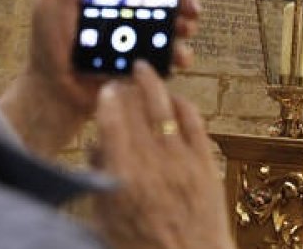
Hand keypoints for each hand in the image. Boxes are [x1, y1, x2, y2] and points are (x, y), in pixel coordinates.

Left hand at [0, 0, 200, 157]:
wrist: (53, 94)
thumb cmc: (48, 48)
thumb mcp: (54, 7)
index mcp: (109, 0)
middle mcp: (126, 20)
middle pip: (163, 6)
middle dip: (182, 6)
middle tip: (191, 11)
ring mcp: (135, 45)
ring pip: (169, 33)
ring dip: (182, 32)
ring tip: (184, 36)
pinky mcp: (139, 69)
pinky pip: (164, 61)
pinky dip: (176, 59)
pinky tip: (177, 61)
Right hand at [92, 62, 235, 248]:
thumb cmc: (141, 248)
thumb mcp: (106, 219)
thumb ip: (100, 179)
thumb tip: (97, 147)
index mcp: (124, 178)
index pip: (112, 124)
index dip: (107, 101)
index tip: (105, 90)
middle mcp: (154, 165)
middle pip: (137, 110)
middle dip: (127, 88)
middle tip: (122, 78)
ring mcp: (183, 163)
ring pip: (166, 109)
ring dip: (153, 85)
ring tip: (145, 70)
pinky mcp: (205, 165)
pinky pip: (194, 123)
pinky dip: (182, 105)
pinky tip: (174, 98)